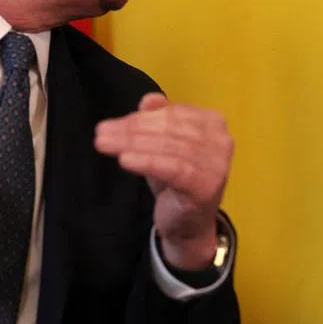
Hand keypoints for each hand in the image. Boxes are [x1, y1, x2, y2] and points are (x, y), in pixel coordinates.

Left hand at [94, 92, 232, 270]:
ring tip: (104, 144)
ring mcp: (217, 164)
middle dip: (132, 130)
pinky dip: (147, 161)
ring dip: (132, 144)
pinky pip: (173, 168)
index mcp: (214, 123)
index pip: (174, 114)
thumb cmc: (176, 179)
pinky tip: (124, 160)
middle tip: (101, 133)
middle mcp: (221, 140)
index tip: (111, 124)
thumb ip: (159, 119)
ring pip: (168, 147)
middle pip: (170, 129)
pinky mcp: (206, 185)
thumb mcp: (164, 145)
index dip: (141, 117)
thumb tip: (149, 99)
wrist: (189, 224)